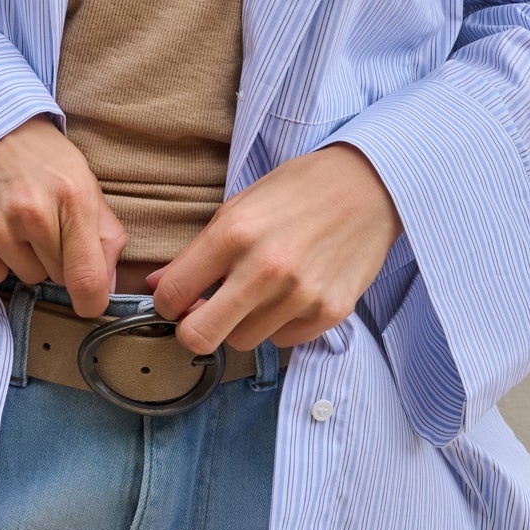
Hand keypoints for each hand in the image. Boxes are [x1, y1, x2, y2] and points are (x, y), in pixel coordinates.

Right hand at [0, 115, 126, 318]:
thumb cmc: (39, 155)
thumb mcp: (83, 180)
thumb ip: (105, 234)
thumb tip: (107, 286)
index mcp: (72, 197)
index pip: (86, 277)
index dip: (92, 301)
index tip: (90, 302)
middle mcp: (31, 213)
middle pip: (57, 278)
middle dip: (56, 258)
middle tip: (43, 223)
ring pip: (25, 277)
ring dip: (25, 257)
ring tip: (15, 218)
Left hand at [145, 144, 402, 356]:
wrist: (371, 186)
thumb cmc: (299, 190)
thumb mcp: (239, 205)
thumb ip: (198, 251)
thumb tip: (158, 286)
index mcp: (234, 232)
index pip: (172, 295)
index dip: (165, 304)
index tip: (176, 301)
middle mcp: (265, 268)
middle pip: (198, 338)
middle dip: (192, 330)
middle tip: (203, 315)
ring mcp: (300, 295)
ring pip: (242, 342)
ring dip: (241, 324)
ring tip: (258, 294)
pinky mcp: (330, 312)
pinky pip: (283, 341)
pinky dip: (279, 325)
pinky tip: (290, 295)